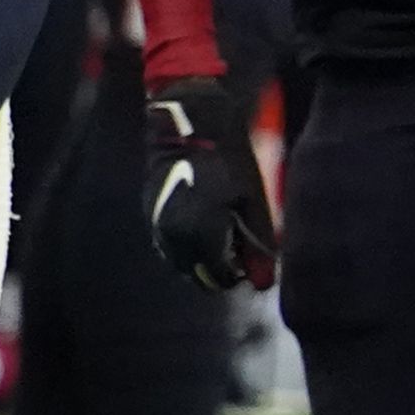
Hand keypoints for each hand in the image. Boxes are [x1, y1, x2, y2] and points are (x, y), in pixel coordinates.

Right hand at [143, 76, 277, 291]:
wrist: (190, 128)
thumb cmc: (230, 163)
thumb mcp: (253, 204)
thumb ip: (257, 247)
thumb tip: (265, 285)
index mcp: (202, 235)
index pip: (220, 278)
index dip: (239, 272)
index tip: (249, 255)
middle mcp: (175, 238)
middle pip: (198, 276)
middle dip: (219, 267)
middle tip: (235, 243)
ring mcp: (158, 227)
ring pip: (182, 263)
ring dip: (201, 257)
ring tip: (219, 228)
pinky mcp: (150, 216)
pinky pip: (169, 246)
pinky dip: (186, 244)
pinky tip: (200, 219)